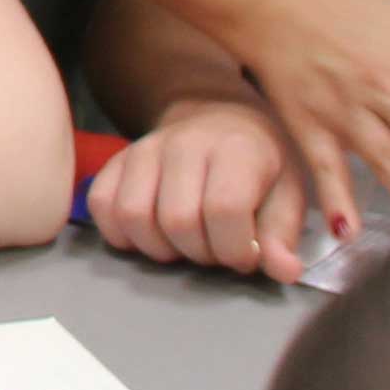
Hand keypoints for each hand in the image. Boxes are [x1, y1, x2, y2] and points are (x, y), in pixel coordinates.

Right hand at [88, 97, 311, 283]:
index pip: (224, 209)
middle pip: (177, 220)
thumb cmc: (259, 163)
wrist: (218, 118)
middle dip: (200, 253)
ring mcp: (144, 149)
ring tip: (184, 245)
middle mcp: (184, 142)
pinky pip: (101, 205)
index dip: (235, 248)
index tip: (246, 255)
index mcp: (236, 148)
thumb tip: (283, 270)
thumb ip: (282, 234)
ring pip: (133, 216)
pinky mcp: (116, 160)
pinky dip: (120, 233)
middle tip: (216, 250)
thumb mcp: (288, 194)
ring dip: (159, 248)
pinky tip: (151, 235)